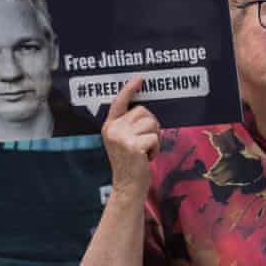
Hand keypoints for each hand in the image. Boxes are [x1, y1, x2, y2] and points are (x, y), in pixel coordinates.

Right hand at [102, 76, 160, 197]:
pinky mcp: (133, 145)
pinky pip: (155, 138)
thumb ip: (127, 125)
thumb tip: (144, 111)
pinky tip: (147, 158)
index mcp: (110, 126)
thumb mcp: (123, 141)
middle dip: (150, 126)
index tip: (139, 79)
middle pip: (144, 112)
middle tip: (145, 143)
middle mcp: (113, 129)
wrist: (127, 186)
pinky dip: (156, 148)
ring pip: (152, 123)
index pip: (119, 102)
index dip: (129, 89)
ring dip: (154, 137)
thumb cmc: (130, 163)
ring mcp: (122, 137)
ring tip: (145, 151)